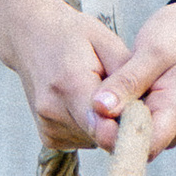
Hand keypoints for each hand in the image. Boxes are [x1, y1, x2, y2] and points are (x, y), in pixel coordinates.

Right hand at [10, 0, 130, 150]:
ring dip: (107, 125)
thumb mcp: (106, 41)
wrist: (30, 35)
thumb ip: (125, 77)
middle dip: (121, 122)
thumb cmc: (73, 34)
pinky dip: (92, 127)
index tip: (145, 122)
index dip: (129, 131)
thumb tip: (145, 109)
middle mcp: (53, 111)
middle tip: (127, 96)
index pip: (103, 128)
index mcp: (70, 84)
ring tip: (100, 94)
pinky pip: (84, 140)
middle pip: (103, 136)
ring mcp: (48, 127)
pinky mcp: (48, 137)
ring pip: (96, 141)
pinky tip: (87, 103)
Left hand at [94, 0, 175, 154]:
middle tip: (99, 95)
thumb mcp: (151, 50)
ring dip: (116, 119)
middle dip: (113, 126)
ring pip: (132, 136)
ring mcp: (170, 126)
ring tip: (112, 89)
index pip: (145, 146)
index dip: (116, 138)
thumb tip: (100, 108)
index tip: (95, 117)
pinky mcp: (160, 120)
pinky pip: (134, 126)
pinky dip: (121, 113)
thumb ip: (127, 81)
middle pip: (136, 145)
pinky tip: (119, 93)